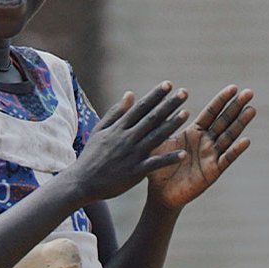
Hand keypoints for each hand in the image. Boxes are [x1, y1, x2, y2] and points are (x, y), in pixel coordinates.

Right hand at [66, 82, 190, 204]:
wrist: (81, 182)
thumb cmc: (91, 156)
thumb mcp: (100, 130)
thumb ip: (116, 112)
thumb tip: (130, 93)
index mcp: (119, 128)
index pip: (140, 107)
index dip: (155, 95)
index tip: (168, 84)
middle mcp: (127, 138)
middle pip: (152, 118)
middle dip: (169, 105)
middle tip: (184, 92)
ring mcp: (132, 155)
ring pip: (155, 137)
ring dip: (172, 125)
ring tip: (187, 113)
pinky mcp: (134, 172)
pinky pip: (155, 164)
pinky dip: (168, 159)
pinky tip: (183, 153)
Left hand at [147, 85, 254, 209]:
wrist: (159, 193)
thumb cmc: (157, 167)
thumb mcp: (157, 142)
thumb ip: (160, 124)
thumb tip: (157, 102)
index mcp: (194, 132)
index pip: (211, 113)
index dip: (222, 100)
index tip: (233, 87)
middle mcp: (206, 142)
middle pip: (224, 121)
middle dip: (236, 106)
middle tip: (249, 92)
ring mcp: (211, 156)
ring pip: (229, 136)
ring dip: (240, 123)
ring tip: (251, 109)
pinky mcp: (212, 172)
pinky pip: (226, 159)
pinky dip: (236, 150)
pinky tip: (245, 140)